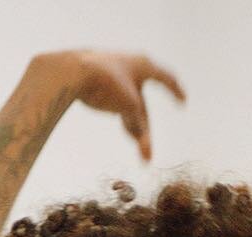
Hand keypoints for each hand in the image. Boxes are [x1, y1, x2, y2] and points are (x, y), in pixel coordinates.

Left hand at [42, 49, 185, 160]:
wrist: (69, 71)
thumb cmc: (106, 84)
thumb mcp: (129, 107)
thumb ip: (140, 130)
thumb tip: (147, 155)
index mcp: (143, 65)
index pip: (165, 78)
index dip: (175, 91)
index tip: (182, 101)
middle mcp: (130, 65)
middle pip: (141, 104)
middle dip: (143, 128)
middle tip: (146, 153)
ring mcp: (111, 73)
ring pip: (126, 105)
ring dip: (130, 126)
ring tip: (132, 146)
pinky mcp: (95, 81)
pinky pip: (111, 102)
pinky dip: (115, 116)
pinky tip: (114, 121)